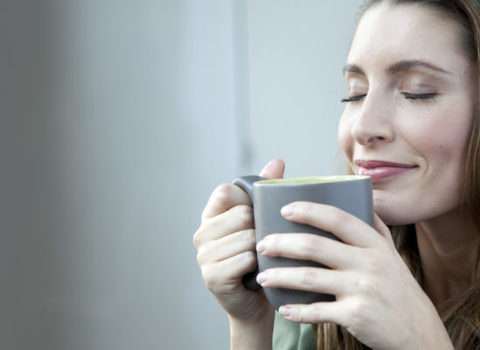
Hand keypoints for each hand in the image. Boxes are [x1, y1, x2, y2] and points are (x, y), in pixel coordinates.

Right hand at [193, 159, 284, 323]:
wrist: (256, 304)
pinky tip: (259, 273)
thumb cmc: (262, 259)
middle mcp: (201, 234)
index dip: (246, 200)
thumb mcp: (263, 222)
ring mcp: (203, 256)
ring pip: (246, 237)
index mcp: (210, 217)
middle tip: (264, 242)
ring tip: (263, 259)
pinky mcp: (213, 276)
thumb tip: (278, 161)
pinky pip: (244, 259)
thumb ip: (265, 191)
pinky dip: (258, 265)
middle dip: (260, 227)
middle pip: (240, 213)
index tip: (257, 215)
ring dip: (263, 248)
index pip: (225, 191)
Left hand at [253, 202, 452, 349]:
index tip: (285, 209)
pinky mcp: (355, 316)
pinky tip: (282, 308)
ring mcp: (361, 290)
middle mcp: (368, 263)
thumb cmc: (399, 290)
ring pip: (309, 278)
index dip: (309, 211)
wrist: (418, 332)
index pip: (338, 218)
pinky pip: (316, 311)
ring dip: (280, 277)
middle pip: (315, 246)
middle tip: (262, 244)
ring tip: (263, 277)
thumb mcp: (392, 255)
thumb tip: (363, 196)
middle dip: (282, 243)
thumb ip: (375, 228)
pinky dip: (295, 311)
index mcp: (374, 244)